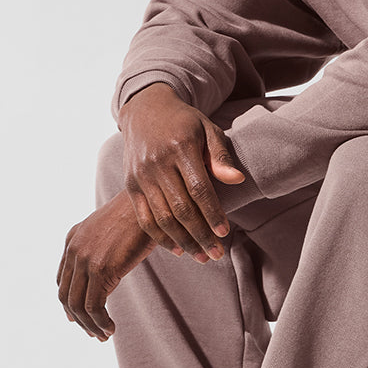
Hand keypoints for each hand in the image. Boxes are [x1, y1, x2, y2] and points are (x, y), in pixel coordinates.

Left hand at [57, 190, 156, 340]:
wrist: (153, 203)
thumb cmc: (142, 216)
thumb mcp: (114, 231)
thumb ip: (102, 249)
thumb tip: (106, 275)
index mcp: (73, 239)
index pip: (62, 280)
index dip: (70, 303)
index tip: (82, 319)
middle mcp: (73, 249)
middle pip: (66, 296)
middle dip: (79, 319)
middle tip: (94, 333)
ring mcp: (85, 259)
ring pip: (78, 305)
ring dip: (91, 326)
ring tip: (104, 335)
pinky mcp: (100, 269)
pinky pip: (94, 306)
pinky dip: (100, 322)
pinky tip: (112, 329)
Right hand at [119, 83, 245, 261]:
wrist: (146, 110)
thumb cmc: (185, 122)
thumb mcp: (208, 129)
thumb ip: (221, 155)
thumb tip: (237, 180)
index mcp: (180, 148)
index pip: (199, 189)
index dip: (213, 213)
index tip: (225, 232)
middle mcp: (157, 163)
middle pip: (181, 209)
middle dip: (201, 235)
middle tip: (217, 254)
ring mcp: (141, 176)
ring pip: (163, 218)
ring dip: (184, 242)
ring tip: (202, 257)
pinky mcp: (131, 185)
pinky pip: (145, 218)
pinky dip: (161, 237)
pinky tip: (178, 250)